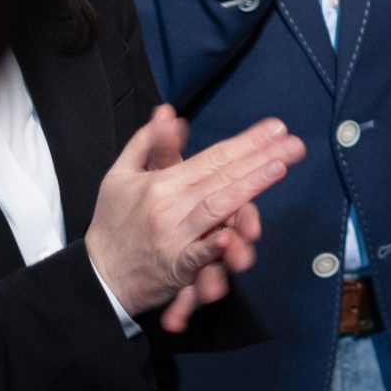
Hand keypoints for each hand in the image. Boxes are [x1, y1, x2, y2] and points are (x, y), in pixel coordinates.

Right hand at [84, 107, 303, 320]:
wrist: (97, 278)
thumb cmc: (113, 224)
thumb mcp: (119, 176)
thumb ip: (147, 143)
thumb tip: (168, 112)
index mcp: (160, 183)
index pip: (212, 157)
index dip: (245, 142)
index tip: (275, 127)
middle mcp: (168, 206)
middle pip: (221, 177)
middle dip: (260, 157)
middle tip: (293, 143)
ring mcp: (173, 237)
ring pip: (217, 207)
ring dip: (249, 187)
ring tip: (278, 168)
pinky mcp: (176, 268)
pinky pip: (199, 254)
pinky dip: (215, 244)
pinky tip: (235, 232)